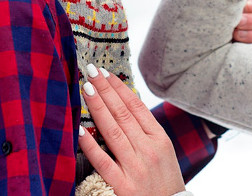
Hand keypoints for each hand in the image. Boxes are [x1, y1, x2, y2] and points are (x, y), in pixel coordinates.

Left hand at [78, 67, 184, 195]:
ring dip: (98, 108)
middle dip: (106, 90)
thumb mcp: (164, 149)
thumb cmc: (166, 179)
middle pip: (123, 113)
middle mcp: (148, 148)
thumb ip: (146, 130)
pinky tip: (81, 131)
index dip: (119, 88)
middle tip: (91, 71)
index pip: (136, 106)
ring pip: (113, 131)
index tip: (106, 73)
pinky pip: (104, 162)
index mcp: (159, 137)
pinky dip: (92, 146)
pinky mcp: (123, 186)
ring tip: (87, 90)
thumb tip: (125, 105)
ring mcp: (135, 166)